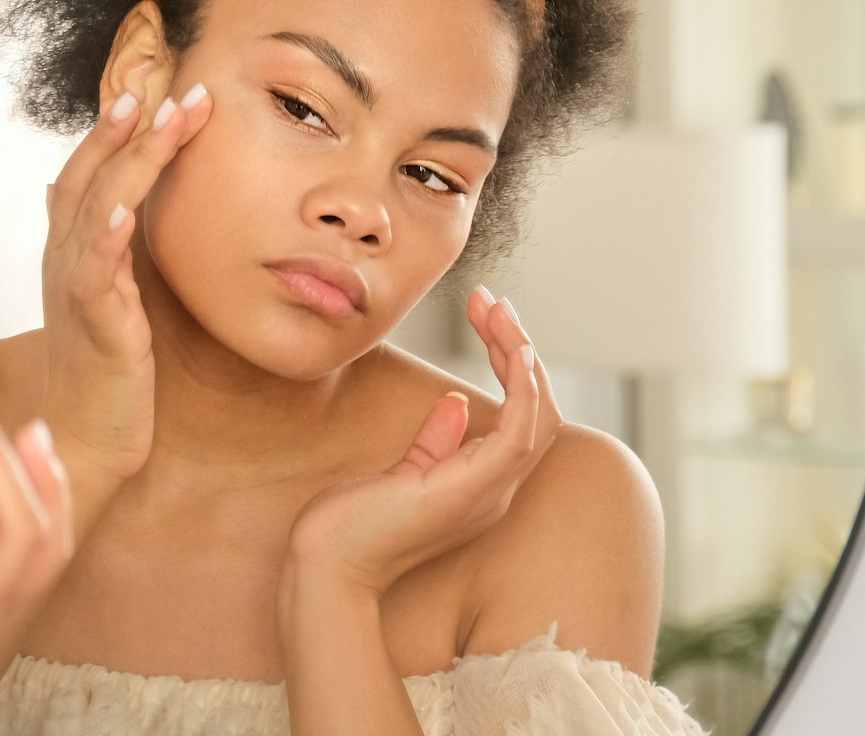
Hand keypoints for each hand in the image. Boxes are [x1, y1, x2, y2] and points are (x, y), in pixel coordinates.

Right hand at [39, 84, 212, 500]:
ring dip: (131, 162)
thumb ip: (96, 244)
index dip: (116, 131)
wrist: (86, 439)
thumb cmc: (101, 370)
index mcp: (68, 249)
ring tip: (161, 123)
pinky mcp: (94, 326)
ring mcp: (74, 289)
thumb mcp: (99, 295)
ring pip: (97, 209)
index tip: (158, 92)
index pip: (88, 172)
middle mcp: (63, 259)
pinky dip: (108, 237)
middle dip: (130, 130)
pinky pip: (96, 272)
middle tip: (176, 90)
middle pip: (90, 176)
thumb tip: (72, 194)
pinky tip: (128, 211)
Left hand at [282, 288, 561, 599]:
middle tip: (491, 302)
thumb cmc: (354, 524)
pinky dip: (524, 389)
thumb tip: (452, 402)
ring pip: (537, 414)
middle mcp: (497, 488)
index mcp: (482, 482)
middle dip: (518, 348)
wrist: (327, 563)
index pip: (520, 414)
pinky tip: (514, 349)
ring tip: (497, 312)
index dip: (510, 362)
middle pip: (537, 408)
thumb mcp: (400, 471)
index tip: (486, 315)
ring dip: (521, 356)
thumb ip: (433, 441)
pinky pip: (519, 434)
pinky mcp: (471, 489)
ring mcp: (488, 491)